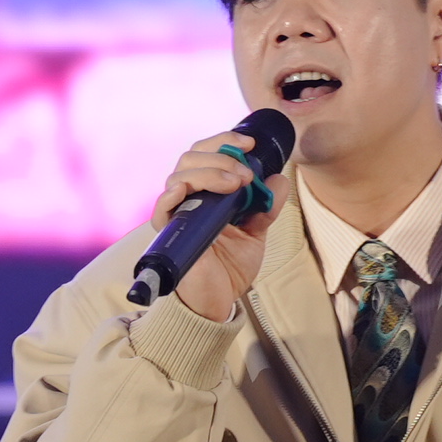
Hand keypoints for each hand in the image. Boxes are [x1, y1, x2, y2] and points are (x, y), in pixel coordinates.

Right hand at [142, 128, 282, 322]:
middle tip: (246, 174)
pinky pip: (162, 207)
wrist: (220, 300)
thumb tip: (279, 179)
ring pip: (179, 175)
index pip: (205, 153)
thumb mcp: (256, 231)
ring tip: (237, 185)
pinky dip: (172, 194)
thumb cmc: (231, 266)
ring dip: (210, 172)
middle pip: (190, 157)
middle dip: (221, 156)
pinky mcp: (170, 233)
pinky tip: (186, 190)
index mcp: (206, 192)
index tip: (250, 143)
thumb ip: (266, 206)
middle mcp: (188, 197)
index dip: (224, 141)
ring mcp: (178, 213)